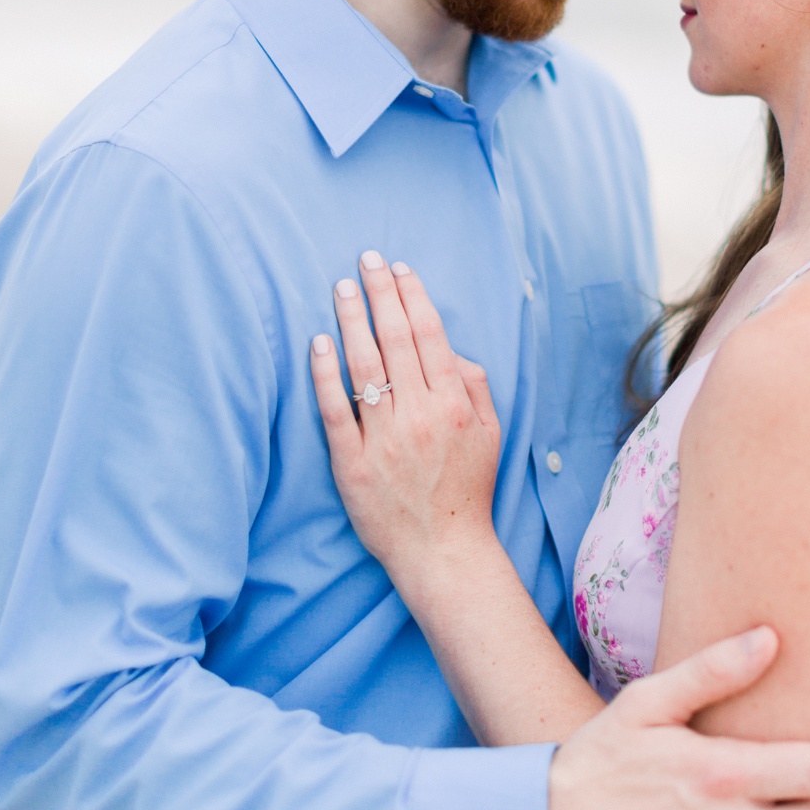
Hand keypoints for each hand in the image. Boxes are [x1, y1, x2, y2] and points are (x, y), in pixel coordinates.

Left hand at [310, 252, 501, 583]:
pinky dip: (325, 373)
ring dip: (352, 320)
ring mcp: (384, 438)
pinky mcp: (352, 462)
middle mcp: (420, 415)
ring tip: (341, 287)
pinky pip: (335, 409)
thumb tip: (451, 348)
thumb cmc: (466, 490)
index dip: (412, 296)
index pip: (430, 335)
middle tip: (365, 259)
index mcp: (454, 404)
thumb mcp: (490, 434)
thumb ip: (474, 386)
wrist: (443, 550)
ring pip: (365, 367)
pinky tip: (319, 342)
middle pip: (396, 340)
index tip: (397, 267)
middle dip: (380, 293)